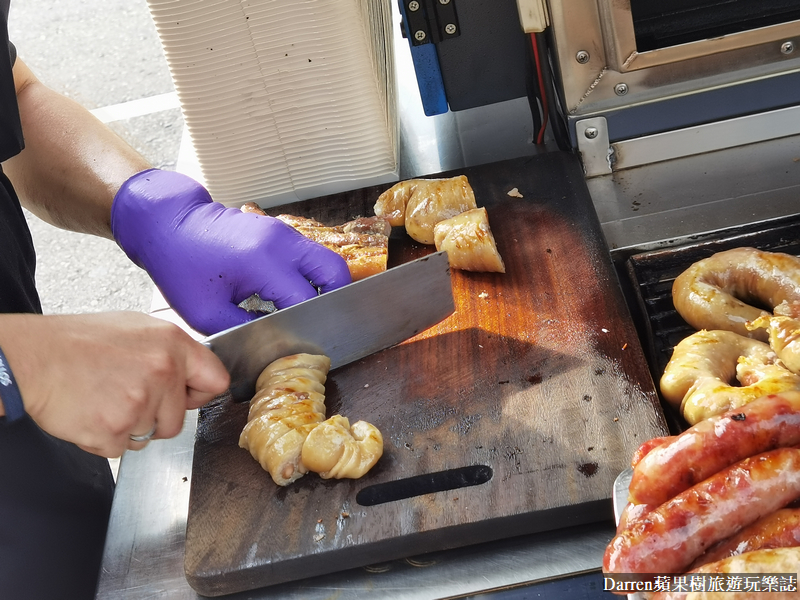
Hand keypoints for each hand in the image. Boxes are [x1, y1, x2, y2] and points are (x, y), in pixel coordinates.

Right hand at [2, 312, 229, 456]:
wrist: (31, 359)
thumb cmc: (78, 341)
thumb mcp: (136, 327)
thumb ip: (171, 350)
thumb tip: (193, 371)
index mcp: (173, 344)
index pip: (217, 381)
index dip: (199, 393)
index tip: (184, 395)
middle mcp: (162, 371)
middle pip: (179, 420)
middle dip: (157, 416)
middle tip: (126, 394)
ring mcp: (139, 403)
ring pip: (150, 436)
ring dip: (130, 427)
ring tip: (105, 400)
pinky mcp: (114, 430)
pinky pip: (122, 449)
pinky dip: (107, 439)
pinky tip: (92, 413)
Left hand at [111, 169, 351, 334]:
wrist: (167, 223)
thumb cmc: (180, 265)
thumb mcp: (206, 312)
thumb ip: (245, 330)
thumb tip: (275, 341)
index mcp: (264, 261)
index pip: (308, 299)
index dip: (309, 323)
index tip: (301, 339)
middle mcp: (282, 242)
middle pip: (335, 271)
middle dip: (335, 299)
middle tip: (320, 322)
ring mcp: (283, 232)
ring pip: (327, 260)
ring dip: (324, 286)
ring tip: (306, 310)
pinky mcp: (279, 230)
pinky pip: (310, 254)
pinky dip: (311, 274)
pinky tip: (290, 294)